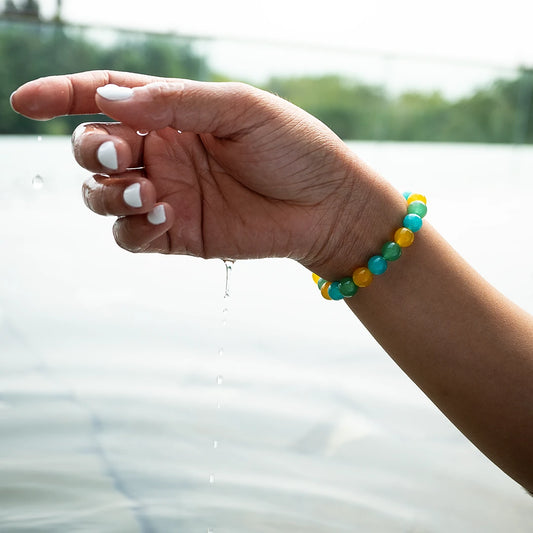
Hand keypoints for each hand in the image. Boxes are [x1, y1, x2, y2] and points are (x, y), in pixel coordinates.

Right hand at [11, 71, 400, 277]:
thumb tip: (109, 99)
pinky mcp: (177, 234)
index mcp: (173, 115)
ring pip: (102, 196)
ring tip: (152, 195)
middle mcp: (163, 154)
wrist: (325, 204)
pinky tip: (162, 217)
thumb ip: (176, 102)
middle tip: (127, 155)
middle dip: (94, 150)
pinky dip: (132, 229)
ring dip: (110, 194)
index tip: (24, 101)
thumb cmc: (293, 148)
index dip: (61, 97)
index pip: (105, 99)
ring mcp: (167, 195)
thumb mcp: (240, 108)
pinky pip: (129, 237)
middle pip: (93, 148)